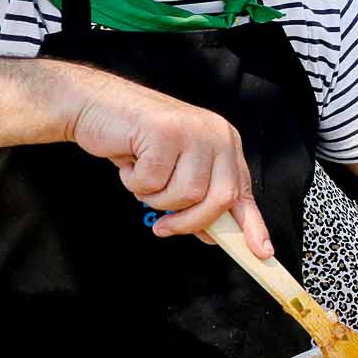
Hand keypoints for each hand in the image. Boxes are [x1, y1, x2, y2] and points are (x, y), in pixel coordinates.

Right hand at [64, 71, 271, 253]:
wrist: (96, 105)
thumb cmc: (135, 140)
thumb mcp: (174, 169)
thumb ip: (197, 198)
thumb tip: (212, 235)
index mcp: (225, 144)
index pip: (243, 191)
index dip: (253, 225)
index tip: (262, 252)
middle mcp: (217, 135)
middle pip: (219, 199)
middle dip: (189, 221)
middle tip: (162, 226)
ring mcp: (193, 131)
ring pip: (185, 194)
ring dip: (155, 197)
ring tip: (143, 175)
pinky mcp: (165, 131)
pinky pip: (153, 182)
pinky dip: (135, 181)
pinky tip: (130, 161)